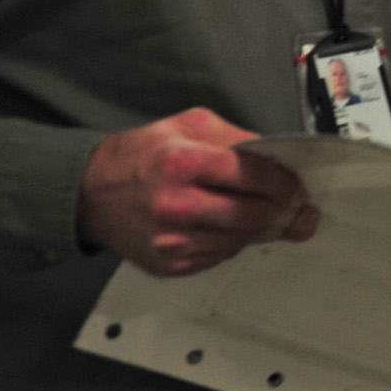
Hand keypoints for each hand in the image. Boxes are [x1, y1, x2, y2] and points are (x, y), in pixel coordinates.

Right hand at [77, 109, 317, 276]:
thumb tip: (279, 157)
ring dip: (262, 230)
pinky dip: (233, 243)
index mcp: (182, 164)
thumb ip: (236, 138)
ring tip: (274, 218)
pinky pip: (220, 256)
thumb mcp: (187, 126)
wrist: (90, 193)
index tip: (298, 187)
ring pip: (240, 240)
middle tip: (301, 210)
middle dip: (284, 212)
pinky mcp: (169, 264)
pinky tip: (233, 229)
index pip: (254, 176)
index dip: (285, 183)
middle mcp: (175, 205)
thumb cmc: (141, 155)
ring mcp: (171, 240)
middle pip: (253, 214)